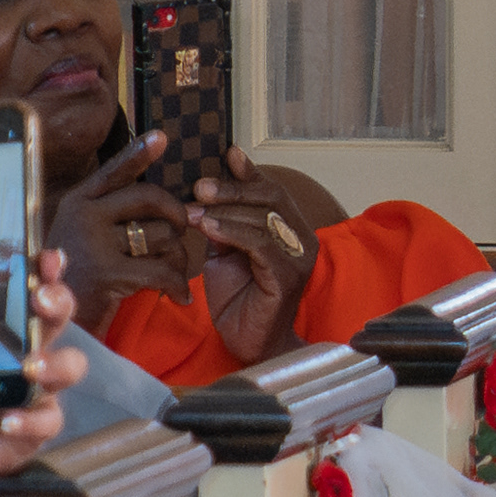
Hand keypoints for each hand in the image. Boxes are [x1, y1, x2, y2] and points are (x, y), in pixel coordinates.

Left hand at [0, 244, 69, 496]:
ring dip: (55, 363)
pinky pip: (46, 420)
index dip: (47, 269)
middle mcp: (27, 350)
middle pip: (59, 317)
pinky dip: (29, 420)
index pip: (33, 286)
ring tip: (29, 367)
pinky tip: (7, 419)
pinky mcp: (34, 425)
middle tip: (41, 299)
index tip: (47, 258)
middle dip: (59, 302)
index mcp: (2, 324)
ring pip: (70, 366)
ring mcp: (35, 388)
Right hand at [52, 127, 205, 329]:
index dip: (139, 153)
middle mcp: (84, 216)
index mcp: (78, 203)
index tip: (161, 137)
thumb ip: (109, 218)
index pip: (113, 172)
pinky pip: (161, 270)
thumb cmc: (75, 281)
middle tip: (182, 230)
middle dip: (176, 213)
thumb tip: (157, 201)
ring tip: (169, 272)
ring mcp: (94, 242)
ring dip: (175, 256)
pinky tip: (178, 296)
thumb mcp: (83, 240)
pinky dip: (176, 285)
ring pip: (161, 234)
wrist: (51, 325)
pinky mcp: (107, 272)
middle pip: (149, 197)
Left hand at [182, 159, 320, 366]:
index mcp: (289, 230)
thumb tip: (205, 195)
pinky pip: (260, 245)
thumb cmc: (238, 300)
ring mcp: (298, 258)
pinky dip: (233, 233)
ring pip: (264, 218)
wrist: (250, 344)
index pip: (272, 191)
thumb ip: (223, 225)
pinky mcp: (288, 277)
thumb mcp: (225, 253)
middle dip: (232, 188)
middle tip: (199, 186)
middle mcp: (301, 239)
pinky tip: (209, 228)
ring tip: (194, 211)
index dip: (251, 172)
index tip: (228, 152)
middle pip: (270, 198)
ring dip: (225, 211)